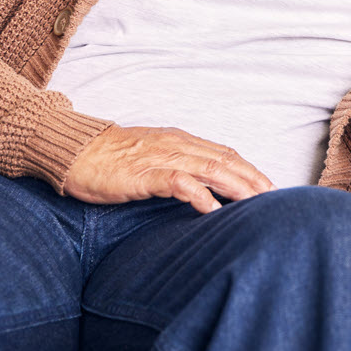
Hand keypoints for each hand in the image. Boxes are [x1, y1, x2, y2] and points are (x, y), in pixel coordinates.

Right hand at [63, 125, 274, 213]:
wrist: (73, 150)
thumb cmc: (109, 159)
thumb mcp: (151, 158)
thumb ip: (177, 168)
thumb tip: (203, 189)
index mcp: (180, 141)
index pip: (225, 154)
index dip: (251, 170)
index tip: (271, 189)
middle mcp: (176, 145)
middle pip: (226, 161)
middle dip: (254, 179)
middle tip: (277, 200)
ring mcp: (160, 158)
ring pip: (210, 169)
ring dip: (237, 186)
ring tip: (258, 203)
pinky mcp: (142, 174)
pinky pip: (177, 182)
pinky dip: (199, 194)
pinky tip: (213, 209)